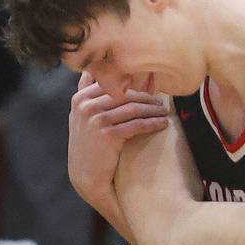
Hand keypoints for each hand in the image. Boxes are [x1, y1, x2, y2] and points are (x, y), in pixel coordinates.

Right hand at [68, 72, 168, 211]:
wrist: (86, 175)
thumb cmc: (88, 143)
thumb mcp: (80, 115)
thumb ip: (85, 91)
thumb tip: (90, 69)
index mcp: (81, 98)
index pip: (114, 84)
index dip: (134, 86)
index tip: (150, 88)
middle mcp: (86, 106)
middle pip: (126, 94)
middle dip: (147, 97)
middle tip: (162, 101)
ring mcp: (96, 120)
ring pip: (133, 108)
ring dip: (153, 109)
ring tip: (165, 112)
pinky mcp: (108, 134)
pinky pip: (137, 124)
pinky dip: (153, 122)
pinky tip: (163, 123)